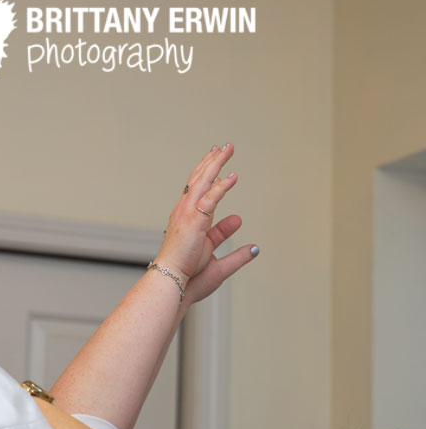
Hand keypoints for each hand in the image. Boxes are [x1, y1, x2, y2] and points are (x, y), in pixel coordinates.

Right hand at [156, 144, 257, 304]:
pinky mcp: (194, 219)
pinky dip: (221, 186)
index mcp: (188, 221)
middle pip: (198, 181)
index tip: (218, 167)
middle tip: (221, 148)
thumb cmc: (188, 275)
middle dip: (210, 163)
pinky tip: (232, 176)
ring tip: (227, 149)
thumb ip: (236, 253)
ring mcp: (187, 214)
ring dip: (216, 164)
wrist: (172, 280)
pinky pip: (210, 197)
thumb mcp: (217, 259)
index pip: (198, 193)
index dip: (208, 177)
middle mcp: (185, 213)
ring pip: (203, 182)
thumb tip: (255, 248)